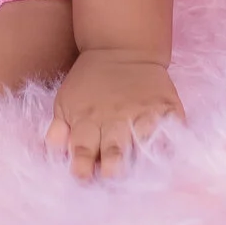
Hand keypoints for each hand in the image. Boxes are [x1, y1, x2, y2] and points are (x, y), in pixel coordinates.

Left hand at [46, 49, 183, 181]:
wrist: (122, 47)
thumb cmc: (90, 81)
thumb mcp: (65, 100)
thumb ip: (58, 130)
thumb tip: (53, 155)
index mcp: (87, 119)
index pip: (83, 148)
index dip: (82, 165)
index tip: (82, 177)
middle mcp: (115, 118)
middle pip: (114, 148)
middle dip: (113, 165)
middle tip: (112, 176)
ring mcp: (143, 113)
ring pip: (143, 140)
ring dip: (142, 157)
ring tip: (142, 171)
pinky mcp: (166, 107)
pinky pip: (172, 129)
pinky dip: (171, 142)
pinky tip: (170, 154)